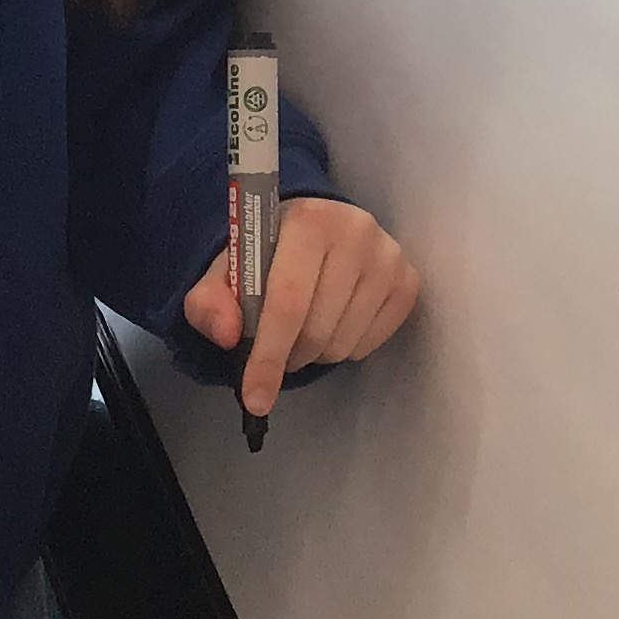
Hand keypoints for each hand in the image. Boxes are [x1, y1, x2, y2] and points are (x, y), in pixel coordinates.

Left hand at [184, 199, 420, 419]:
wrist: (313, 227)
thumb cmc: (266, 251)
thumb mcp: (224, 270)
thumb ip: (210, 301)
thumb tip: (228, 335)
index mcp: (308, 219)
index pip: (288, 300)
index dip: (267, 355)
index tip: (254, 399)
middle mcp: (356, 230)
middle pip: (317, 329)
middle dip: (288, 355)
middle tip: (277, 348)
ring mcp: (389, 256)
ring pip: (343, 343)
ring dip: (315, 353)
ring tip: (304, 329)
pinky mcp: (408, 280)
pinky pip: (370, 344)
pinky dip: (345, 347)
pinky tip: (334, 321)